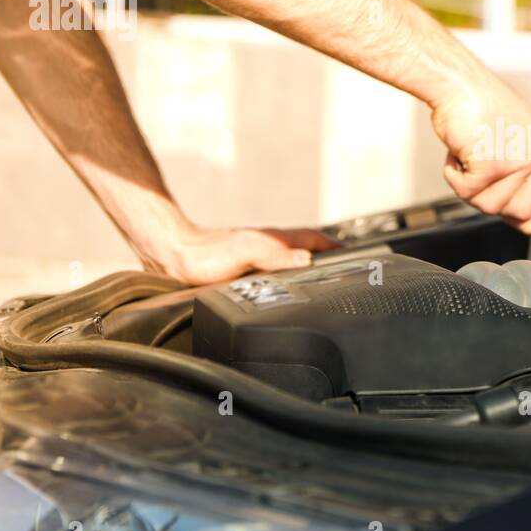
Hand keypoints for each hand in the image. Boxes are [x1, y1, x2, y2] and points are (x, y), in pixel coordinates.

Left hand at [140, 224, 339, 284]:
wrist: (173, 256)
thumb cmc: (204, 256)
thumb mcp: (245, 253)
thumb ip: (276, 254)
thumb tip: (307, 259)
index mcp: (275, 240)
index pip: (316, 240)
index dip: (337, 248)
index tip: (357, 257)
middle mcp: (270, 246)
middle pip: (309, 249)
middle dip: (330, 257)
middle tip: (347, 270)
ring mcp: (258, 256)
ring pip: (294, 260)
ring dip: (311, 267)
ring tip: (324, 281)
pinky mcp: (245, 268)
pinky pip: (277, 271)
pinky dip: (290, 277)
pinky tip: (286, 290)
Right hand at [429, 77, 530, 234]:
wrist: (460, 84)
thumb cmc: (483, 108)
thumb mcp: (521, 142)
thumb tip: (527, 215)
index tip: (512, 210)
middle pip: (522, 215)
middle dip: (495, 201)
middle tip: (483, 176)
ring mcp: (519, 162)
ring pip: (490, 208)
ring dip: (471, 188)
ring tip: (470, 157)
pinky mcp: (492, 165)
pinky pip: (465, 193)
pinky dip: (453, 176)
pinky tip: (458, 152)